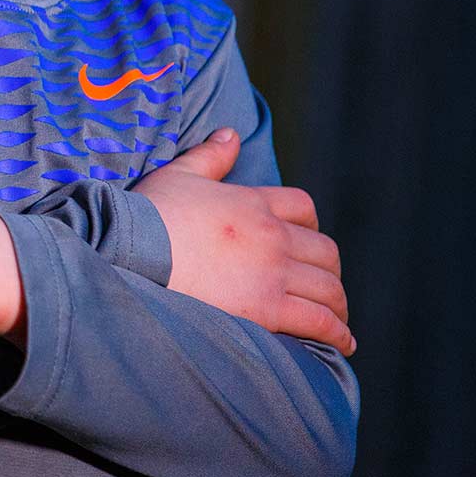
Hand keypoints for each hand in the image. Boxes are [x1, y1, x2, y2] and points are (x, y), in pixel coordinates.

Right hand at [133, 129, 355, 354]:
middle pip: (325, 252)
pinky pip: (319, 322)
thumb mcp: (178, 175)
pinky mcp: (267, 309)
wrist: (131, 250)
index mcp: (254, 202)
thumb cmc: (149, 213)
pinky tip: (344, 342)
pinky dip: (338, 333)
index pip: (303, 208)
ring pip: (328, 288)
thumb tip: (231, 134)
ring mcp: (273, 274)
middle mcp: (272, 236)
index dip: (309, 225)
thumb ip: (210, 155)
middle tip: (323, 285)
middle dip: (329, 270)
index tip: (304, 241)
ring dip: (337, 304)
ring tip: (337, 317)